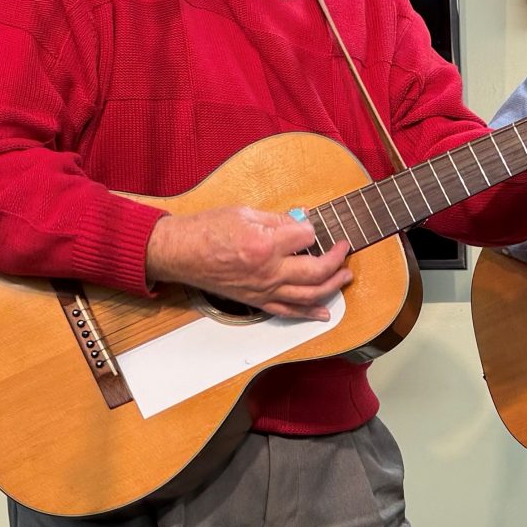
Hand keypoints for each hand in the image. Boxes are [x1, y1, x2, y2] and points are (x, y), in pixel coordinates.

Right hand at [145, 206, 350, 316]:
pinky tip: (325, 312)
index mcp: (265, 244)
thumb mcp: (244, 212)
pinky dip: (310, 313)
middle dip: (337, 259)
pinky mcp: (257, 301)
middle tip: (344, 250)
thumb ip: (278, 219)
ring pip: (309, 294)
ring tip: (345, 277)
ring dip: (333, 286)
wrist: (180, 253)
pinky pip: (289, 311)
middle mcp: (268, 271)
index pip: (307, 237)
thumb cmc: (207, 229)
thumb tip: (302, 221)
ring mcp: (264, 290)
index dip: (312, 229)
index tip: (309, 225)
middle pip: (317, 270)